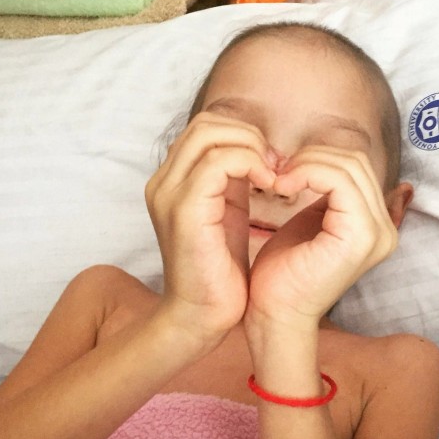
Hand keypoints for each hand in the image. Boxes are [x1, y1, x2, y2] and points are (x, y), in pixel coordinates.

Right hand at [145, 113, 275, 347]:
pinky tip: (269, 184)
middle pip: (206, 123)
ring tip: (273, 174)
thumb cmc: (220, 270)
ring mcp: (169, 193)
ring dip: (251, 147)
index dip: (242, 134)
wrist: (202, 315)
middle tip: (275, 163)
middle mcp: (163, 182)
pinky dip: (250, 163)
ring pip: (210, 134)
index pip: (205, 128)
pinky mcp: (184, 209)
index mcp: (172, 181)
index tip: (271, 161)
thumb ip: (232, 180)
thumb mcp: (227, 212)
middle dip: (249, 135)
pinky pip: (219, 162)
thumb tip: (257, 151)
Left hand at [245, 146, 398, 336]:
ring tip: (278, 179)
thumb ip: (333, 196)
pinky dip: (306, 173)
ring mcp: (377, 233)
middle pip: (356, 161)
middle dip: (312, 156)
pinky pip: (338, 180)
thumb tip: (344, 165)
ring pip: (347, 165)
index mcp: (377, 226)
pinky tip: (282, 186)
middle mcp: (385, 230)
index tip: (285, 171)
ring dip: (306, 164)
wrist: (275, 313)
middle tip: (279, 171)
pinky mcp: (360, 235)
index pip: (357, 166)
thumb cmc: (286, 272)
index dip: (319, 157)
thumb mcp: (314, 221)